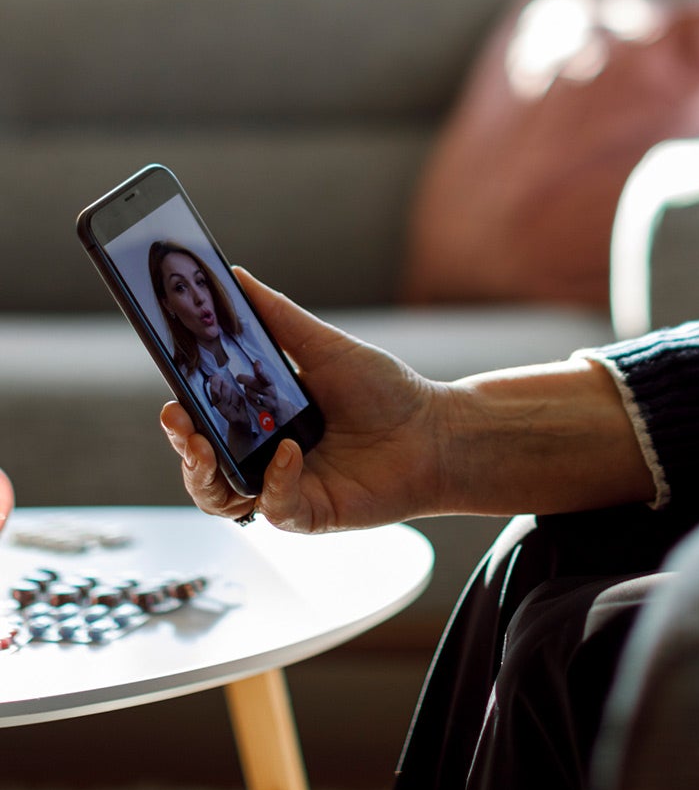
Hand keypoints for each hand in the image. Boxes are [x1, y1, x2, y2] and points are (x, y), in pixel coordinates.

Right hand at [161, 269, 446, 533]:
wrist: (436, 431)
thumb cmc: (384, 390)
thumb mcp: (324, 346)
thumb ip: (277, 316)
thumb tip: (235, 276)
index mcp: (264, 419)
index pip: (206, 422)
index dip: (182, 416)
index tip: (171, 397)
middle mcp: (266, 457)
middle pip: (203, 465)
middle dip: (183, 447)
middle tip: (179, 422)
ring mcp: (284, 488)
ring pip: (222, 499)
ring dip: (205, 475)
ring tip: (206, 447)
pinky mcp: (309, 513)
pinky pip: (274, 507)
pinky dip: (275, 480)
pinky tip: (290, 453)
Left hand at [236, 359, 280, 420]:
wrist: (276, 409)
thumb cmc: (267, 392)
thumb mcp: (266, 382)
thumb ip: (260, 372)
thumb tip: (257, 361)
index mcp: (270, 383)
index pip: (265, 376)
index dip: (260, 370)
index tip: (256, 364)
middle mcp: (270, 392)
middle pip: (254, 384)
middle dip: (245, 379)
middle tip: (239, 377)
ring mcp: (267, 402)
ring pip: (251, 393)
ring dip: (247, 390)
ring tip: (247, 388)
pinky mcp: (263, 410)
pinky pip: (251, 402)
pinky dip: (248, 398)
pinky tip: (249, 396)